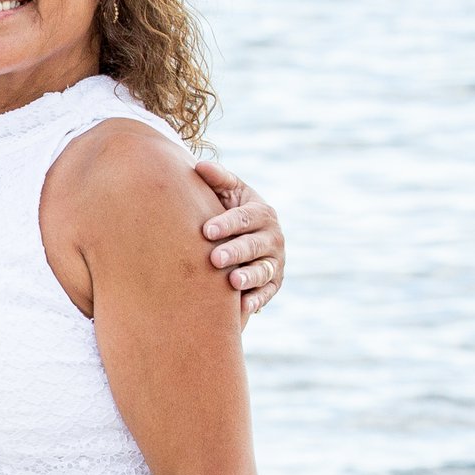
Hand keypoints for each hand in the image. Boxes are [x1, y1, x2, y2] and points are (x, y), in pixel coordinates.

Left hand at [193, 160, 283, 319]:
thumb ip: (217, 179)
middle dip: (236, 251)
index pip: (245, 217)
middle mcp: (273, 237)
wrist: (242, 236)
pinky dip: (257, 300)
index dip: (227, 223)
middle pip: (255, 245)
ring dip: (249, 277)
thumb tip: (199, 166)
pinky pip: (267, 293)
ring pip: (263, 270)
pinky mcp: (273, 283)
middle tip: (214, 258)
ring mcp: (274, 261)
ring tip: (233, 283)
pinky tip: (244, 308)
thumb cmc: (227, 210)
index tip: (206, 230)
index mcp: (261, 212)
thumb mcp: (227, 193)